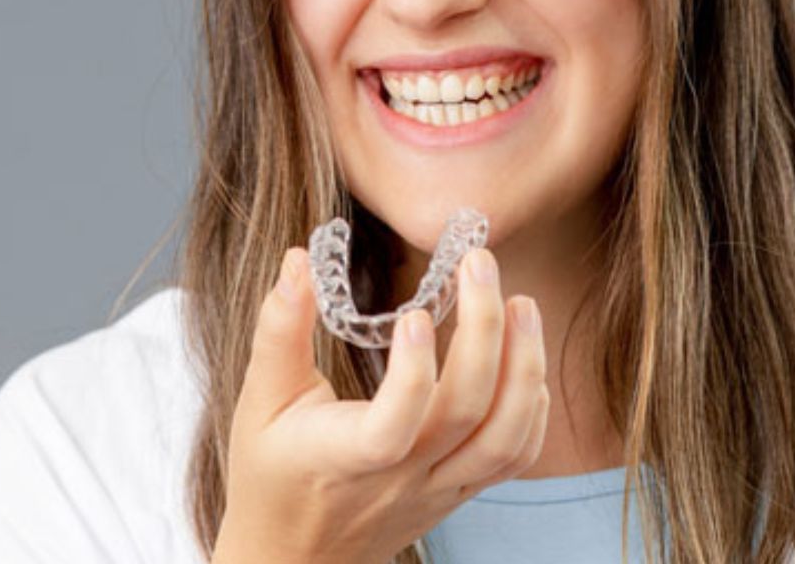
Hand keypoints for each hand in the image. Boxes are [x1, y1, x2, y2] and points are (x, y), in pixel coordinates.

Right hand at [211, 245, 548, 563]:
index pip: (392, 428)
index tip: (415, 311)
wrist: (296, 556)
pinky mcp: (460, 490)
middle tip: (480, 263)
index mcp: (345, 457)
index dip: (412, 373)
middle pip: (465, 415)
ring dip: (524, 367)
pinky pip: (514, 457)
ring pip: (504, 439)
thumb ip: (279, 330)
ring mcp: (439, 487)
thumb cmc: (272, 471)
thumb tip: (298, 260)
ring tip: (521, 305)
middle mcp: (401, 478)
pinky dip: (532, 409)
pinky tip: (524, 358)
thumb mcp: (261, 400)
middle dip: (484, 331)